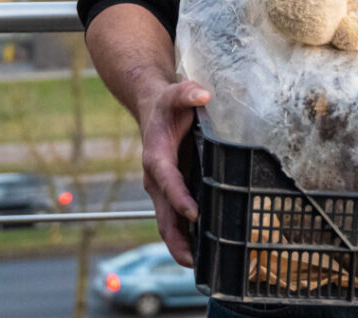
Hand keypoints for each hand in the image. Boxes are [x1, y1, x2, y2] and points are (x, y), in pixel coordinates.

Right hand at [136, 79, 210, 265]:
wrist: (153, 109)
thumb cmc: (167, 104)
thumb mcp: (176, 93)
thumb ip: (188, 93)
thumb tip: (203, 94)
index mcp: (156, 157)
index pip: (168, 181)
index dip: (179, 198)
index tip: (193, 213)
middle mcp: (155, 178)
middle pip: (162, 213)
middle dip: (175, 238)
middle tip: (192, 260)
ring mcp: (162, 189)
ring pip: (166, 222)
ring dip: (179, 244)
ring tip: (197, 265)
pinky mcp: (170, 192)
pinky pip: (174, 218)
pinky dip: (184, 236)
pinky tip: (200, 251)